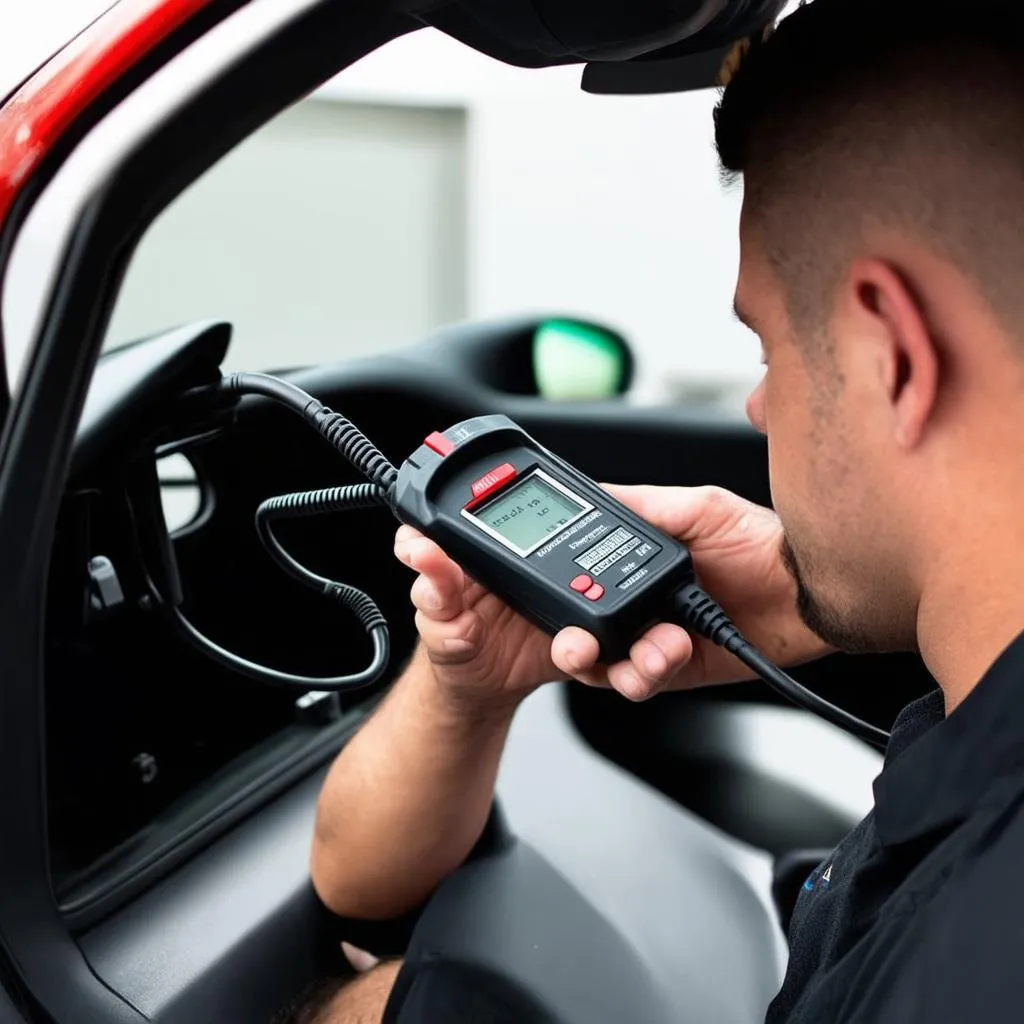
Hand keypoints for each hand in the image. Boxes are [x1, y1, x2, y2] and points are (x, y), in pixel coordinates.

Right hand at [394, 485, 829, 704]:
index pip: (568, 565)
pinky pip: (634, 680)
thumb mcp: (695, 507)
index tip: (514, 581)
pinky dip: (639, 675)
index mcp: (629, 555)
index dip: (537, 575)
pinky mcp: (667, 667)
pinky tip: (661, 657)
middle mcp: (629, 596)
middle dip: (559, 631)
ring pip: (596, 658)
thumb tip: (594, 492)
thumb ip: (640, 505)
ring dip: (606, 659)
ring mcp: (645, 633)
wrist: (810, 595)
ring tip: (642, 648)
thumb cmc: (761, 542)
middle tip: (565, 634)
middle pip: (570, 620)